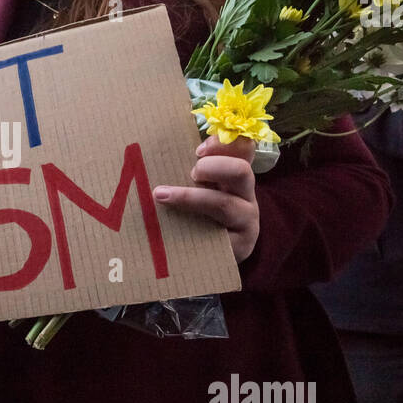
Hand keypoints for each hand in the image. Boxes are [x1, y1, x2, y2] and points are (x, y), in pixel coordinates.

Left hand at [153, 134, 259, 262]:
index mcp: (236, 175)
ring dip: (189, 197)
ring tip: (161, 195)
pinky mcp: (239, 246)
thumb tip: (156, 152)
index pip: (242, 148)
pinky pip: (217, 236)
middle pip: (241, 171)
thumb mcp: (196, 189)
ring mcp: (245, 221)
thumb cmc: (198, 216)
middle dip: (212, 167)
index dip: (221, 144)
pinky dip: (191, 230)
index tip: (198, 150)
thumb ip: (189, 173)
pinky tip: (171, 230)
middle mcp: (246, 195)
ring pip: (224, 204)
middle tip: (190, 173)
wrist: (209, 257)